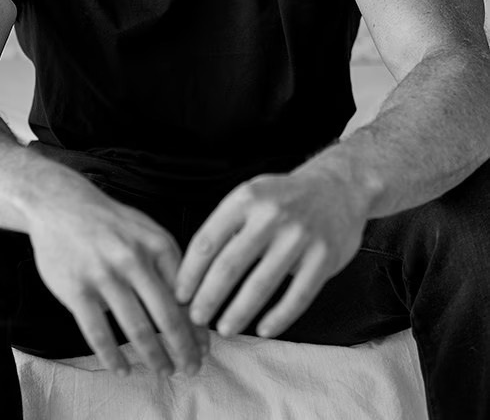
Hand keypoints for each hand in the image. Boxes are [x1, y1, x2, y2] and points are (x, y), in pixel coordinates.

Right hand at [28, 177, 207, 376]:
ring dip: (154, 357)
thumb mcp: (146, 231)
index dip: (197, 326)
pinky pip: (98, 334)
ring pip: (136, 328)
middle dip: (184, 348)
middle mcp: (133, 259)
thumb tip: (192, 304)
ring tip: (164, 371)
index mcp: (156, 244)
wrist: (61, 205)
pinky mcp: (77, 290)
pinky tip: (122, 370)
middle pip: (166, 316)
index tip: (204, 348)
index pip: (185, 293)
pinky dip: (113, 357)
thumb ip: (168, 263)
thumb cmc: (110, 223)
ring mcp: (104, 275)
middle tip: (192, 368)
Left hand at [174, 168, 366, 338]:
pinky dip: (278, 318)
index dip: (190, 273)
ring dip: (238, 313)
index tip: (179, 295)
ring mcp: (300, 236)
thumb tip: (193, 271)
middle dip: (208, 298)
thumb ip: (227, 226)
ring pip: (261, 285)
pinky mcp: (324, 257)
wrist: (339, 187)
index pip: (208, 241)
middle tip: (195, 318)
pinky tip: (263, 330)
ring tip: (224, 329)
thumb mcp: (252, 195)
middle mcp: (271, 215)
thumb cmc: (284, 198)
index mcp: (246, 198)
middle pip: (229, 266)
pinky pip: (297, 296)